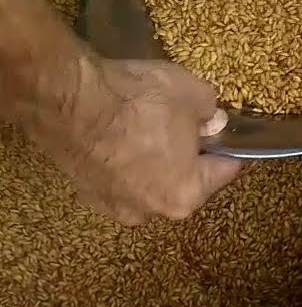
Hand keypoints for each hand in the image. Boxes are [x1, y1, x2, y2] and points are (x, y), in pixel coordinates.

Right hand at [25, 56, 242, 224]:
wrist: (69, 100)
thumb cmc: (141, 102)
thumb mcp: (196, 94)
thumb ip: (212, 113)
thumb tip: (214, 122)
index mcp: (185, 196)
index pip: (224, 171)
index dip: (227, 146)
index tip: (223, 129)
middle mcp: (149, 212)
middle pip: (185, 181)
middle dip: (188, 155)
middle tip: (185, 124)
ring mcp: (112, 206)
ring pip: (149, 181)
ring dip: (153, 159)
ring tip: (148, 125)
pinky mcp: (83, 192)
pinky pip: (118, 177)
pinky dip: (122, 160)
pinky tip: (118, 134)